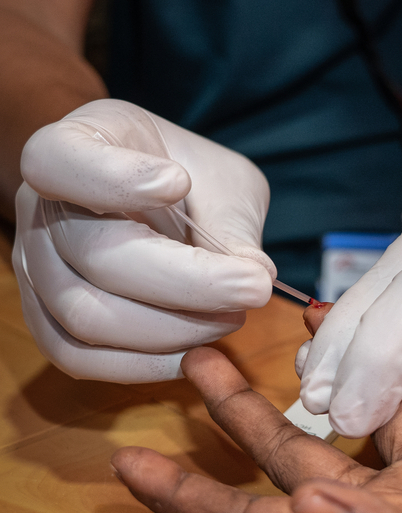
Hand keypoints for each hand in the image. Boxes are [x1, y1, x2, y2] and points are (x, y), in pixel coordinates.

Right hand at [13, 99, 274, 381]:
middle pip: (94, 255)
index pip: (57, 159)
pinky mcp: (45, 318)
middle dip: (186, 282)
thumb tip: (255, 276)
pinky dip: (140, 365)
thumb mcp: (220, 177)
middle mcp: (38, 208)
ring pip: (86, 315)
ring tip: (232, 318)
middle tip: (254, 288)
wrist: (150, 191)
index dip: (114, 176)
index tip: (179, 181)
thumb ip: (232, 220)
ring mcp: (35, 267)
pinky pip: (78, 358)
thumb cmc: (184, 174)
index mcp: (69, 147)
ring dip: (171, 329)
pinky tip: (193, 352)